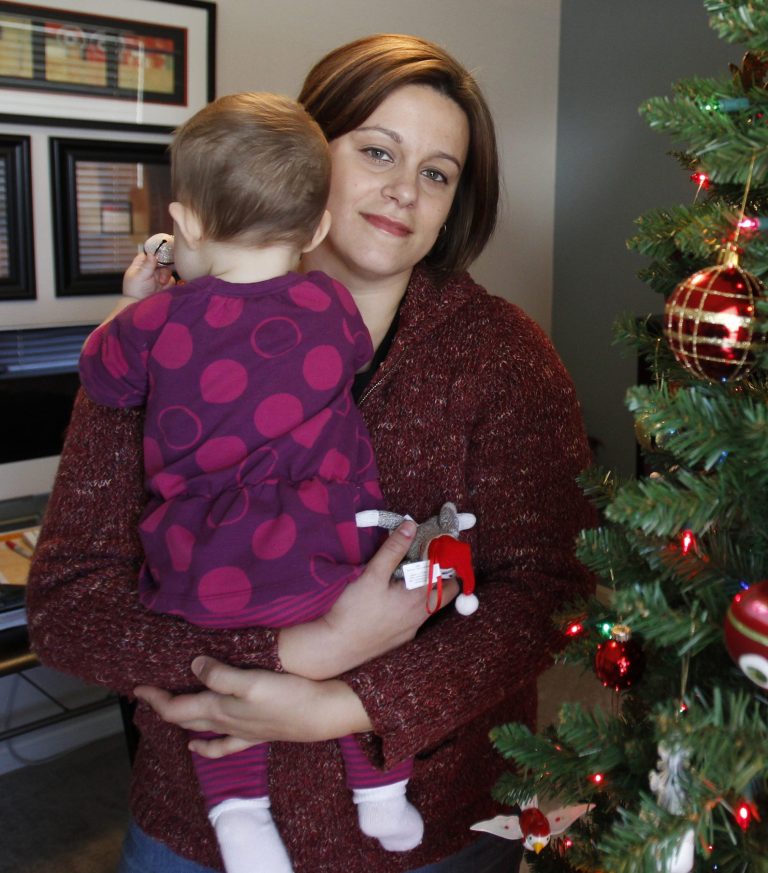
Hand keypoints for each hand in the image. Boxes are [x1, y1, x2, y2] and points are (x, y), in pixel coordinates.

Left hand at [123, 252, 174, 299]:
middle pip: (160, 261)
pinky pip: (171, 280)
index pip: (147, 254)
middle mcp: (150, 269)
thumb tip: (152, 254)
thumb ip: (147, 265)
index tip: (159, 256)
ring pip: (167, 270)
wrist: (141, 306)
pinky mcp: (165, 285)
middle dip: (162, 266)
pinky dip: (169, 283)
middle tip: (161, 271)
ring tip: (161, 282)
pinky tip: (164, 287)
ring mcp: (158, 277)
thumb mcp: (140, 276)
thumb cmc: (135, 291)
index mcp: (140, 265)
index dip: (153, 253)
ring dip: (166, 275)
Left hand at [135, 657, 370, 757]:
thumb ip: (221, 675)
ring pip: (201, 728)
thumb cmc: (287, 696)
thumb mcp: (251, 682)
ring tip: (167, 714)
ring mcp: (239, 731)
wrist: (321, 715)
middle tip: (146, 694)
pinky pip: (222, 743)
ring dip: (182, 721)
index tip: (137, 687)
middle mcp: (225, 722)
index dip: (155, 699)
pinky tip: (200, 745)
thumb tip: (194, 665)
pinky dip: (206, 744)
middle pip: (184, 717)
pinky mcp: (255, 734)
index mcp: (219, 708)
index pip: (176, 707)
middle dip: (163, 707)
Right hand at [278, 521, 458, 678]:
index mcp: (420, 599)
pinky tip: (393, 598)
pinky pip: (415, 617)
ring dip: (424, 590)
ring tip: (406, 575)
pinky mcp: (399, 638)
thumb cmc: (354, 611)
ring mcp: (411, 630)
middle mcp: (421, 617)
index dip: (446, 561)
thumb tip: (411, 526)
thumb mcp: (373, 574)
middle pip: (445, 594)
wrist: (335, 647)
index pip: (449, 578)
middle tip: (426, 559)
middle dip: (441, 575)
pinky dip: (412, 604)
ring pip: (429, 606)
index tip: (437, 547)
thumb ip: (394, 550)